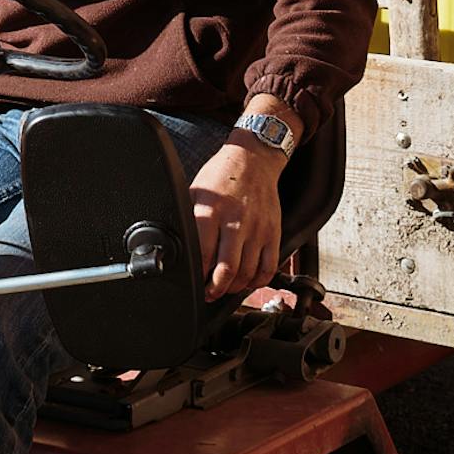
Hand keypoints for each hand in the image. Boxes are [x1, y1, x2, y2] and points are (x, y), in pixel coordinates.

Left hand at [189, 134, 287, 297]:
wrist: (253, 160)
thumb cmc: (220, 176)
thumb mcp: (195, 192)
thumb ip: (190, 219)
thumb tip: (180, 245)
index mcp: (210, 211)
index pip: (202, 254)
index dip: (196, 275)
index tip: (193, 282)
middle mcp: (235, 222)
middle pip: (226, 269)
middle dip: (215, 289)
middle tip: (208, 294)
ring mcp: (257, 229)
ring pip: (247, 272)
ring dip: (234, 288)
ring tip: (224, 289)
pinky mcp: (273, 232)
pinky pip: (268, 267)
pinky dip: (257, 281)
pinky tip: (247, 282)